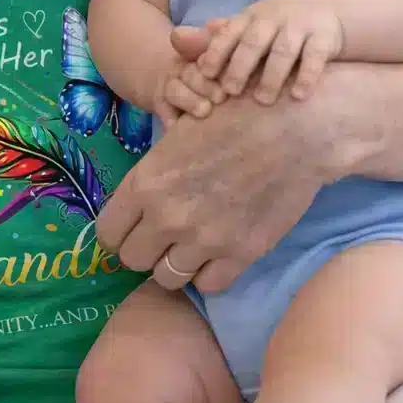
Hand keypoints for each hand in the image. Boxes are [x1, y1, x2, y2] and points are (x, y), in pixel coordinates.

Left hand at [97, 33, 378, 292]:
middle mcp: (168, 216)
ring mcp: (204, 239)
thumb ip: (154, 173)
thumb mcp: (179, 134)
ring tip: (189, 245)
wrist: (295, 128)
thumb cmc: (235, 116)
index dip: (118, 232)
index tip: (131, 228)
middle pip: (133, 260)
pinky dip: (208, 272)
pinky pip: (208, 285)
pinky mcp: (240, 254)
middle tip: (162, 236)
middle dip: (144, 249)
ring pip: (166, 278)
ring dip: (174, 264)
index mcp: (146, 183)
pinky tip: (216, 252)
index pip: (108, 233)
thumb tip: (139, 198)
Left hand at [194, 0, 343, 104]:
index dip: (216, 51)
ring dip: (272, 75)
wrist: (330, 12)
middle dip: (240, 66)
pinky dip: (307, 76)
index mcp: (251, 17)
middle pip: (254, 41)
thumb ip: (217, 37)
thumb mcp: (249, 27)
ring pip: (283, 50)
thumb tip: (176, 39)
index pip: (229, 32)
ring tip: (263, 100)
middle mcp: (274, 18)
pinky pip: (315, 57)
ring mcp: (301, 25)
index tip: (205, 73)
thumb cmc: (280, 27)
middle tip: (228, 92)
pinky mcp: (325, 36)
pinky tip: (298, 96)